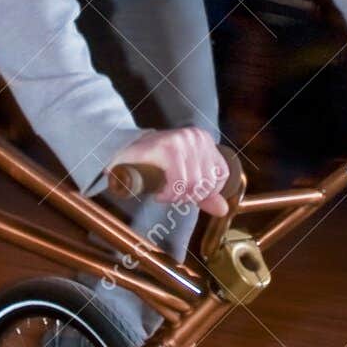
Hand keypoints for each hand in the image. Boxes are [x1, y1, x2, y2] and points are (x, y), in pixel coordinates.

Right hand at [110, 126, 228, 212]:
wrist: (123, 150)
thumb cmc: (153, 162)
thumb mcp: (184, 176)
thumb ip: (205, 194)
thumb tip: (223, 209)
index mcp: (204, 140)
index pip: (222, 174)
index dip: (207, 192)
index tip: (189, 195)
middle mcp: (196, 137)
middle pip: (207, 182)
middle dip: (189, 197)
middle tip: (173, 196)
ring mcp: (183, 140)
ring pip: (194, 184)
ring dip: (177, 197)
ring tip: (166, 195)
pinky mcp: (168, 148)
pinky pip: (179, 182)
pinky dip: (169, 194)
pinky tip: (160, 194)